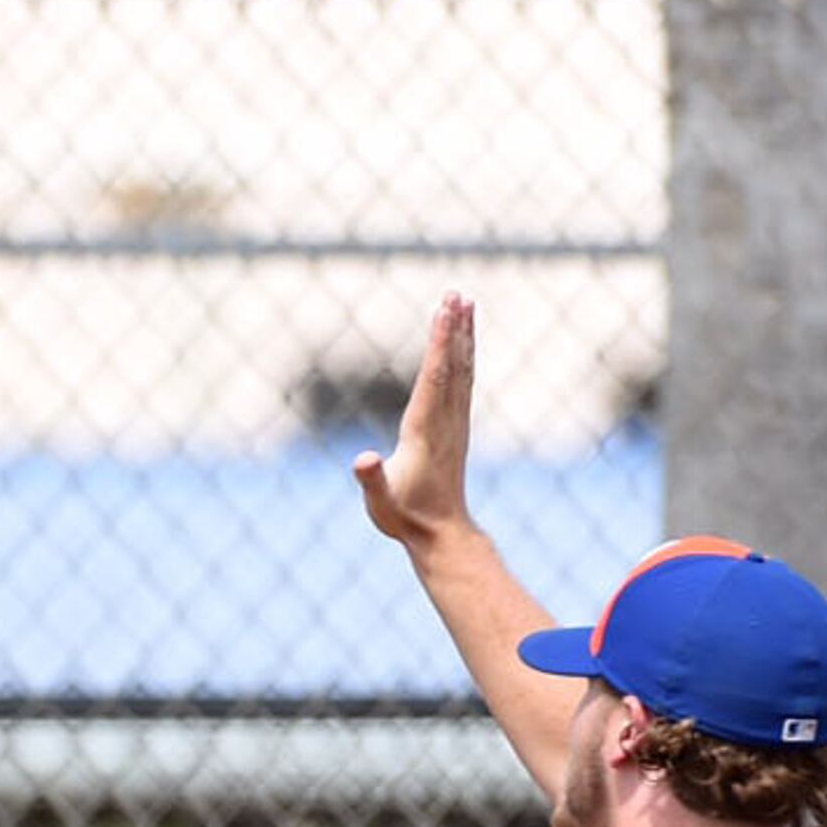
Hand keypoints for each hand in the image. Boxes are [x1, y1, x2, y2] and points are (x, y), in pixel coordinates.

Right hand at [353, 294, 477, 549]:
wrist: (441, 532)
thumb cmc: (405, 517)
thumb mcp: (380, 504)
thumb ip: (371, 480)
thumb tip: (361, 460)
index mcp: (424, 430)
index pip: (434, 377)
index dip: (439, 342)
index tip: (445, 311)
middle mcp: (445, 421)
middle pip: (452, 365)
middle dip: (453, 329)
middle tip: (456, 294)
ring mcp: (454, 423)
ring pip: (462, 369)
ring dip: (463, 336)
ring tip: (465, 304)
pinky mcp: (456, 427)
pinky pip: (464, 382)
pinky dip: (464, 356)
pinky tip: (464, 342)